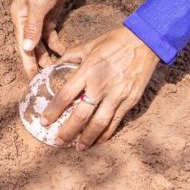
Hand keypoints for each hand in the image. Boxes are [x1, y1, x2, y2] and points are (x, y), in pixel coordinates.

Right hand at [10, 0, 74, 77]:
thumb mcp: (39, 3)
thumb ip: (33, 27)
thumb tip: (25, 49)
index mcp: (19, 16)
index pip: (22, 46)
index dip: (27, 63)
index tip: (32, 79)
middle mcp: (26, 19)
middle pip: (31, 46)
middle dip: (37, 62)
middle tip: (46, 80)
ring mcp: (39, 16)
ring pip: (41, 42)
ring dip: (47, 55)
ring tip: (55, 71)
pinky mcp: (51, 13)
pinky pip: (51, 34)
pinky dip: (56, 43)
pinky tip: (64, 53)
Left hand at [41, 26, 159, 150]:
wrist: (145, 41)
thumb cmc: (114, 41)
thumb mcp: (89, 45)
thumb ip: (71, 56)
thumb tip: (54, 65)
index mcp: (87, 71)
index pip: (65, 95)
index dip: (53, 111)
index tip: (44, 121)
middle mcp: (100, 86)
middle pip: (80, 115)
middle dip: (67, 131)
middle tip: (58, 141)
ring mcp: (116, 95)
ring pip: (99, 123)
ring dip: (87, 138)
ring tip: (78, 147)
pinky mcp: (130, 100)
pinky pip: (116, 122)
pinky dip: (106, 134)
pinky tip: (99, 141)